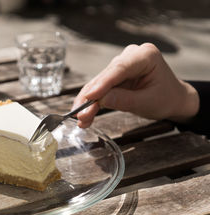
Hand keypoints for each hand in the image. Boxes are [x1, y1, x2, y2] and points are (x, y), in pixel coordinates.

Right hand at [73, 43, 198, 127]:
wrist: (173, 99)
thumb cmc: (166, 98)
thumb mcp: (148, 102)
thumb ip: (125, 100)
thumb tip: (100, 100)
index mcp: (145, 55)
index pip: (119, 69)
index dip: (102, 83)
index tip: (89, 97)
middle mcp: (130, 55)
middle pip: (105, 77)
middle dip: (91, 97)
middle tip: (80, 115)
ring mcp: (121, 65)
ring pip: (98, 83)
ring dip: (88, 102)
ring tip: (81, 120)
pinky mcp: (114, 75)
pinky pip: (99, 88)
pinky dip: (92, 103)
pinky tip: (85, 116)